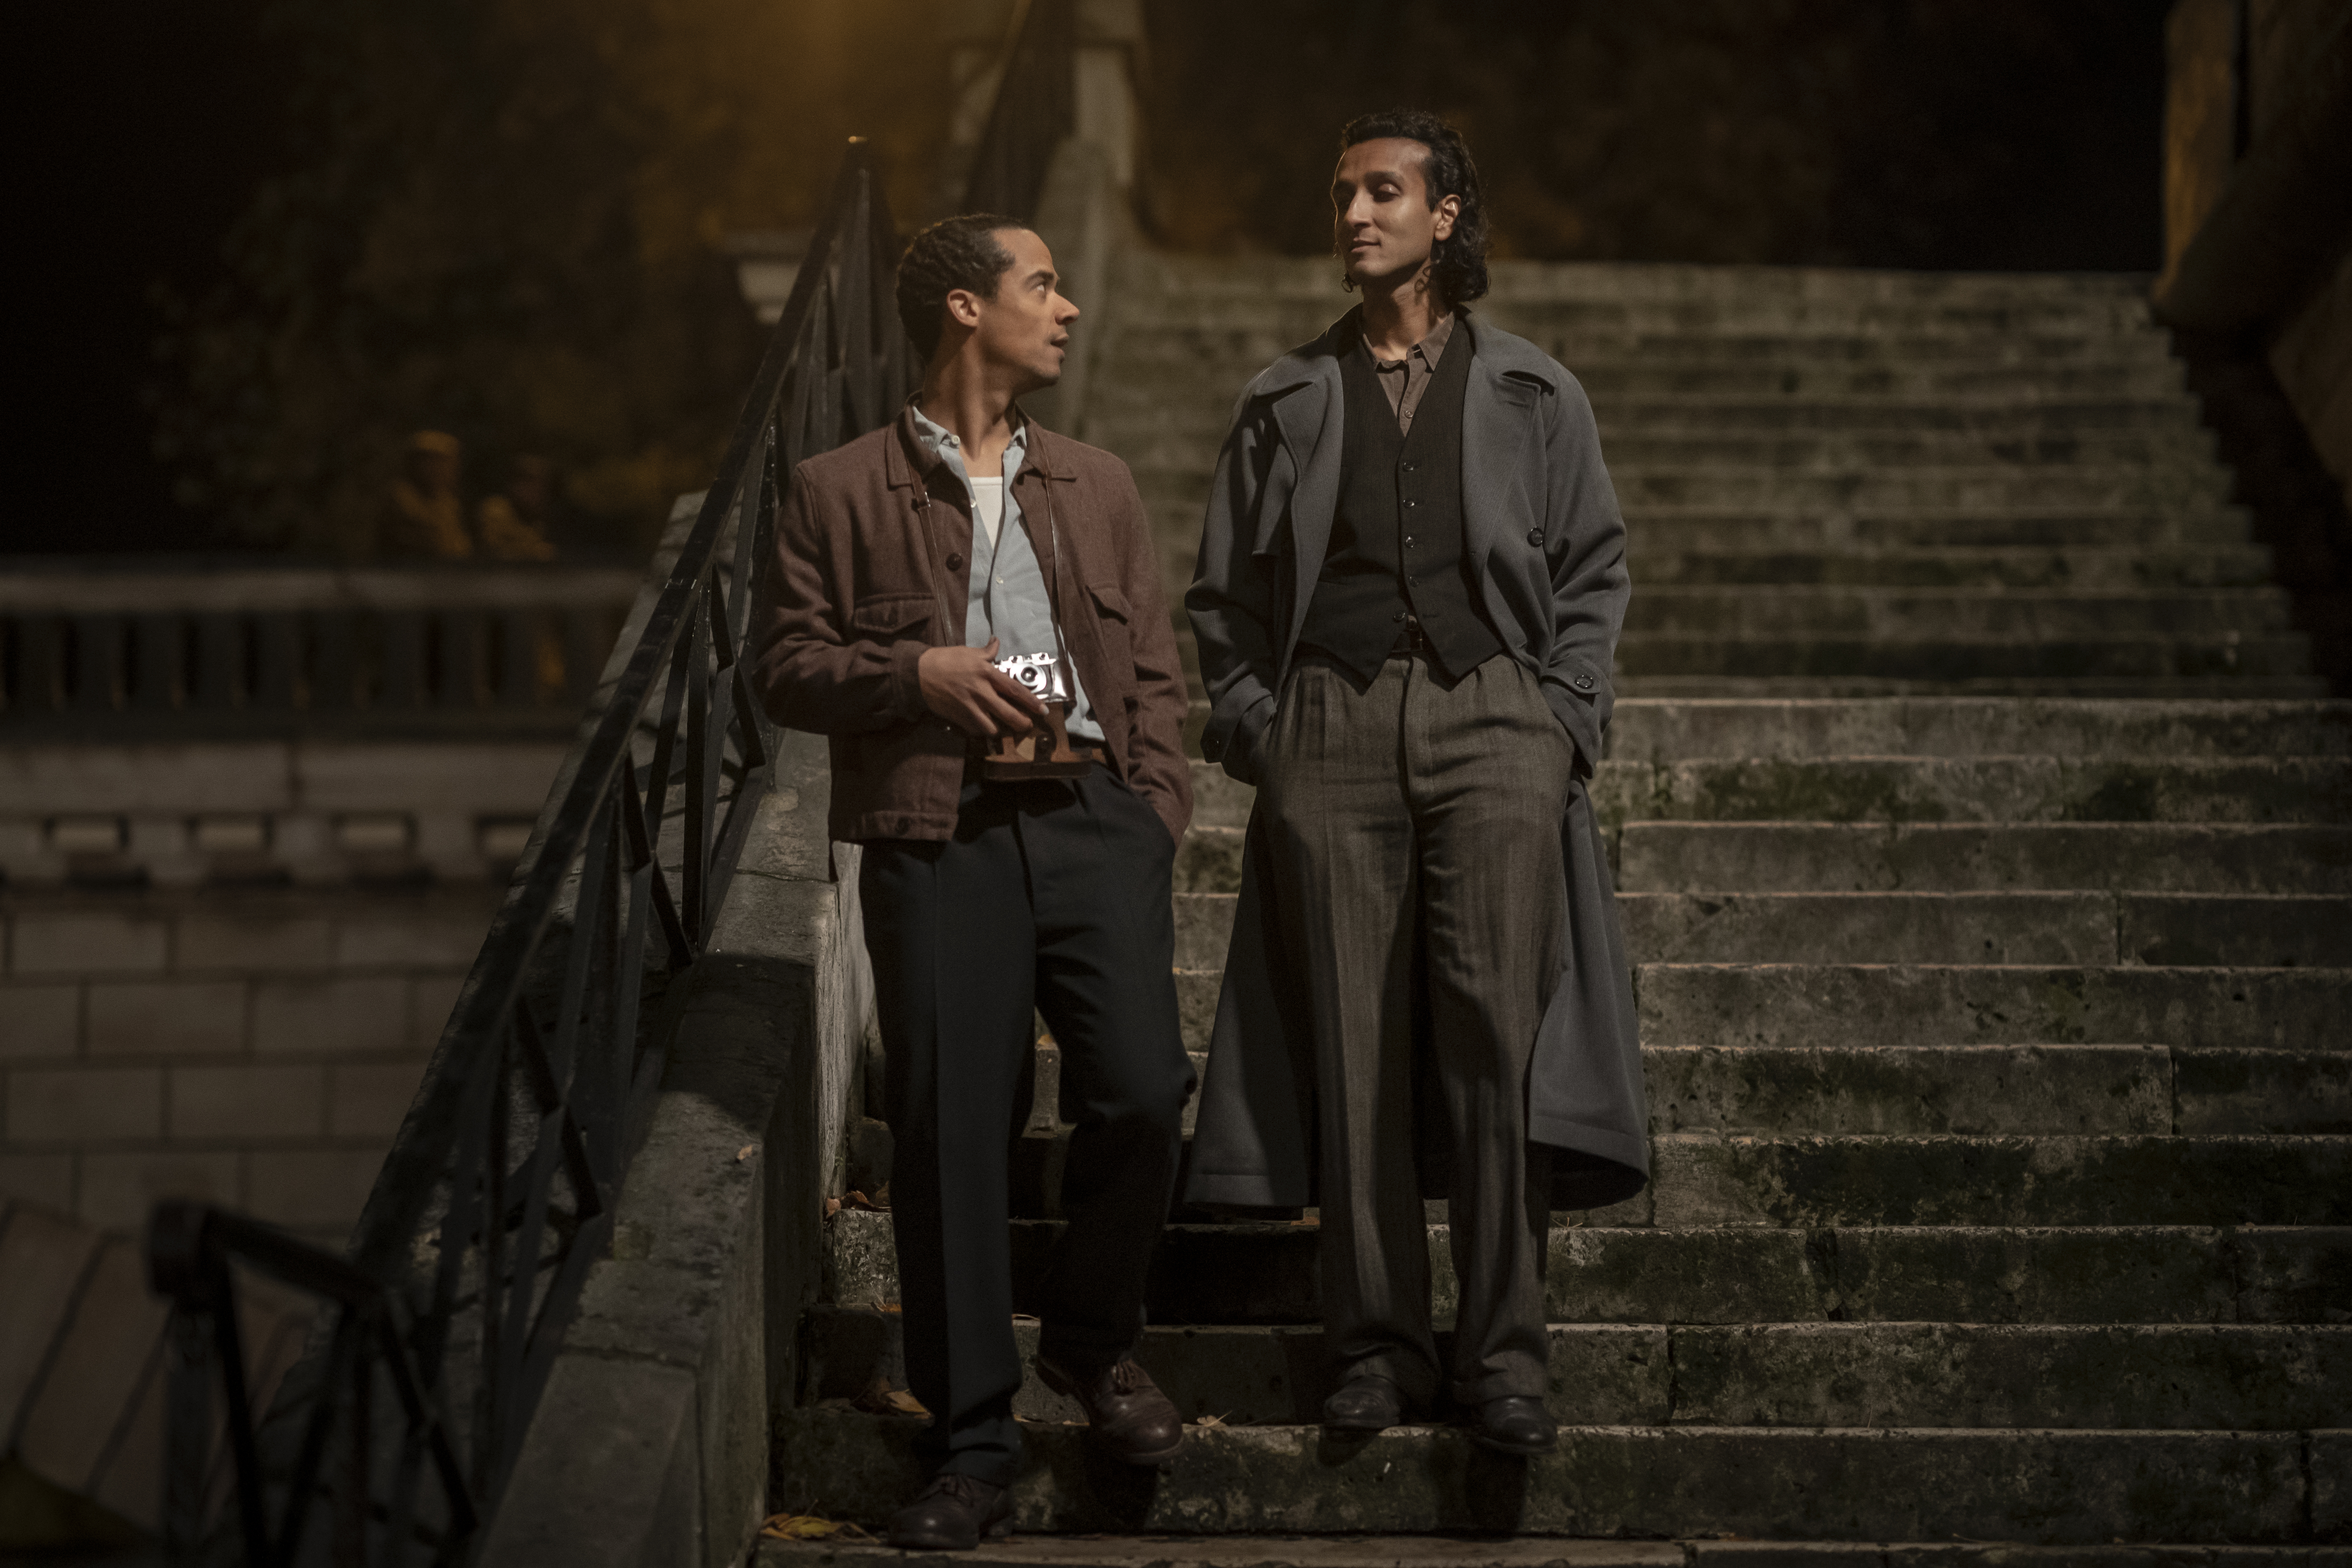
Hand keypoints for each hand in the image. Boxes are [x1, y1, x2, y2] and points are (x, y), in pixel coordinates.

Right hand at [918, 638, 1047, 736]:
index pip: (1015, 690)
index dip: (1031, 702)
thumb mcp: (969, 652)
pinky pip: (975, 729)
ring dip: (1000, 730)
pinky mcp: (959, 717)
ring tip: (1003, 728)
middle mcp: (981, 692)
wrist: (919, 673)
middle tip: (1027, 725)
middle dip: (1022, 723)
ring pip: (992, 727)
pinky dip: (981, 731)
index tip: (1042, 710)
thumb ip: (987, 651)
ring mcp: (970, 707)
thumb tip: (996, 643)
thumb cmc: (945, 660)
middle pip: (1008, 714)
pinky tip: (983, 727)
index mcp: (987, 674)